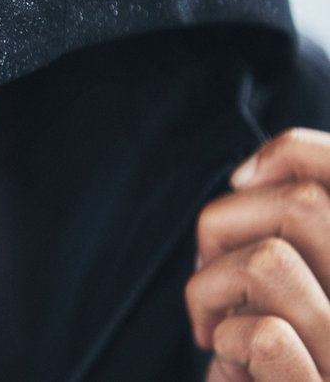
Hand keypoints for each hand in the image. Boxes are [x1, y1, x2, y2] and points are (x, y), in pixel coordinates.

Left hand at [186, 128, 329, 381]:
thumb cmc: (279, 368)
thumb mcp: (298, 299)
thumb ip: (299, 242)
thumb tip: (253, 171)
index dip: (295, 151)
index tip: (245, 174)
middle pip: (305, 206)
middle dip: (224, 222)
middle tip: (205, 269)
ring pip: (269, 261)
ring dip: (211, 288)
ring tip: (213, 330)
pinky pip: (261, 335)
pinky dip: (224, 342)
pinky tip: (228, 368)